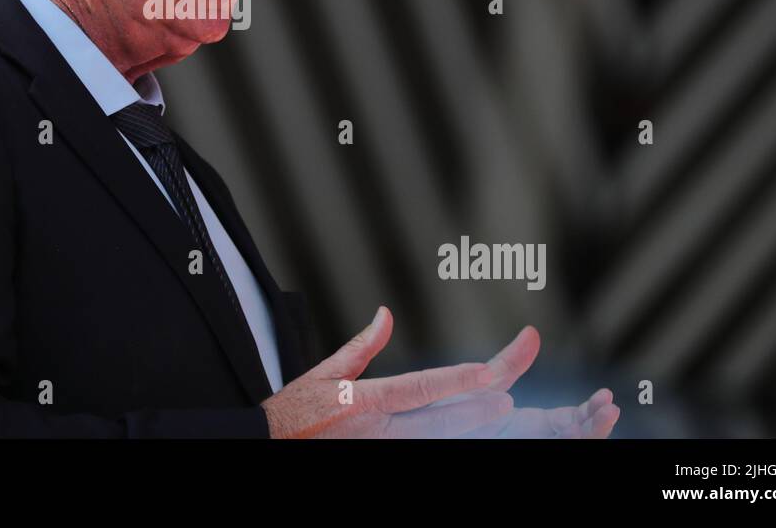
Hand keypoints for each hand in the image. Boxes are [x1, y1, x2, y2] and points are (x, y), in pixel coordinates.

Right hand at [260, 306, 514, 437]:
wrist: (267, 445)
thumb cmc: (295, 411)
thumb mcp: (325, 372)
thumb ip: (363, 345)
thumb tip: (387, 313)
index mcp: (365, 400)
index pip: (420, 388)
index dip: (457, 378)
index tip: (487, 370)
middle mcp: (378, 429)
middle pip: (438, 421)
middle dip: (476, 410)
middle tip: (508, 398)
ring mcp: (382, 451)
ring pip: (436, 441)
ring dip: (468, 429)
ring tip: (499, 415)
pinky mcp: (379, 461)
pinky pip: (420, 452)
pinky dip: (443, 442)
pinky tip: (466, 434)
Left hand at [430, 325, 620, 437]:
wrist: (412, 430)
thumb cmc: (445, 409)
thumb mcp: (483, 384)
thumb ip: (509, 364)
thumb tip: (533, 331)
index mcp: (524, 423)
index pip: (568, 421)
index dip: (590, 412)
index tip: (608, 398)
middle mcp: (524, 437)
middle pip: (569, 436)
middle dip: (593, 425)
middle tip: (610, 409)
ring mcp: (513, 446)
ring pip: (555, 446)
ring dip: (581, 436)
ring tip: (597, 423)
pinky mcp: (496, 453)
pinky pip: (534, 453)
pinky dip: (555, 445)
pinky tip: (569, 436)